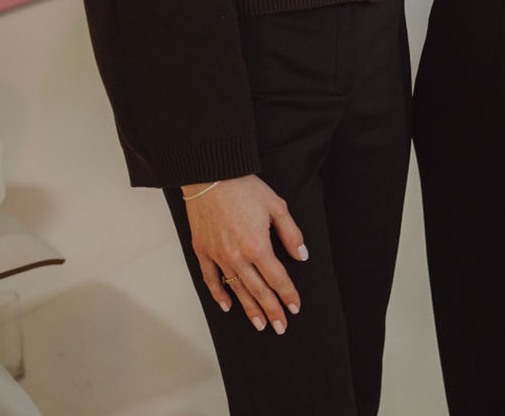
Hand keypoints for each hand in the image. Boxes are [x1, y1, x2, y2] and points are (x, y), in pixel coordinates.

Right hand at [182, 175, 306, 333]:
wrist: (210, 176)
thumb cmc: (245, 189)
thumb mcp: (277, 207)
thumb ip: (291, 234)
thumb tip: (301, 256)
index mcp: (258, 246)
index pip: (278, 278)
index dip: (288, 294)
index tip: (295, 308)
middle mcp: (237, 257)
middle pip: (258, 290)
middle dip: (271, 310)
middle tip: (280, 327)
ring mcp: (218, 256)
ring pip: (236, 289)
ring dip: (249, 309)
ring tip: (259, 324)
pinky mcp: (202, 251)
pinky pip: (211, 279)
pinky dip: (219, 294)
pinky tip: (228, 306)